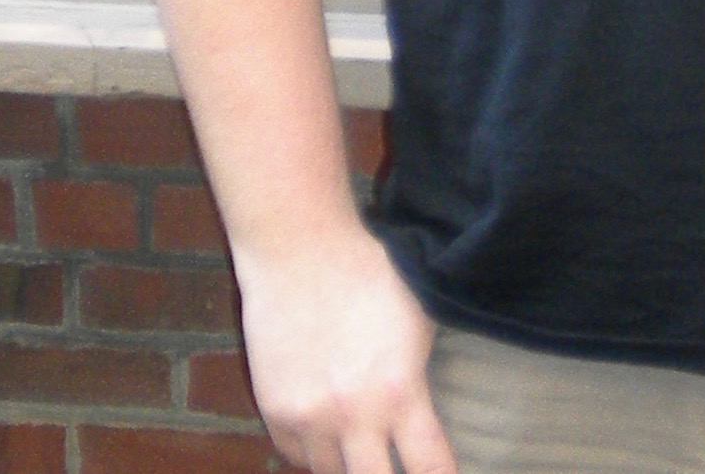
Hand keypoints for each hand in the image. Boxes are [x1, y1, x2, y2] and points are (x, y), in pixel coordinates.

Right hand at [234, 221, 454, 473]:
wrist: (301, 252)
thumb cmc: (372, 273)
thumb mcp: (417, 321)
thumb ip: (419, 377)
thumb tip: (429, 416)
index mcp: (399, 390)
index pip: (428, 466)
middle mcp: (353, 415)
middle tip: (394, 466)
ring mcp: (309, 419)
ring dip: (349, 466)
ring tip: (362, 451)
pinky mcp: (275, 413)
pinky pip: (296, 458)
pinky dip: (314, 455)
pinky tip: (329, 438)